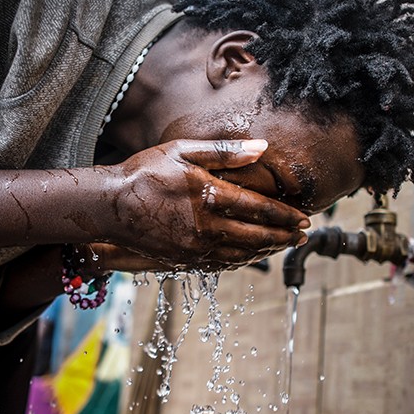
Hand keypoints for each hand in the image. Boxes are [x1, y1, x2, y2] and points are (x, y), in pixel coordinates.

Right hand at [101, 139, 308, 269]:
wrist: (109, 206)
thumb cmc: (145, 172)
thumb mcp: (183, 151)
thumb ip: (224, 152)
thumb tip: (262, 149)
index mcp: (210, 197)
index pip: (260, 209)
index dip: (285, 215)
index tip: (304, 216)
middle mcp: (206, 227)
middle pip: (257, 236)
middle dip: (283, 236)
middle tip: (302, 235)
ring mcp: (195, 247)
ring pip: (242, 254)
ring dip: (267, 251)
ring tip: (282, 245)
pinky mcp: (184, 259)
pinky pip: (221, 264)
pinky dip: (242, 261)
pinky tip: (251, 256)